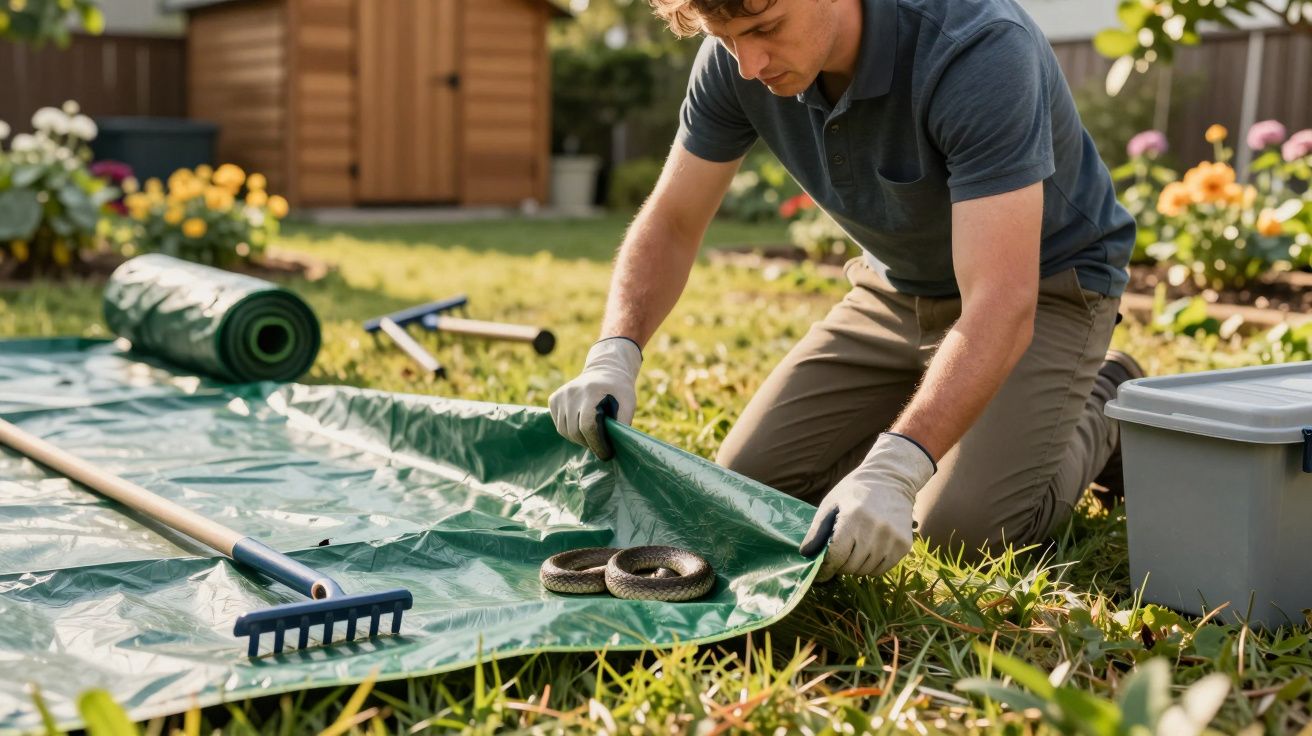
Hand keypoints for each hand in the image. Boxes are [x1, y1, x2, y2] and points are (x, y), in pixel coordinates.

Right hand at [548, 337, 641, 458]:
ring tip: (592, 436)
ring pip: (564, 431)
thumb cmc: (619, 390)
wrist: (604, 370)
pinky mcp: (553, 399)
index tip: (607, 454)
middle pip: (575, 431)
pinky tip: (581, 425)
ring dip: (579, 439)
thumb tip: (617, 445)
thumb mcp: (628, 403)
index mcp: (591, 391)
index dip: (597, 444)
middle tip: (602, 446)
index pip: (588, 426)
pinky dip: (570, 430)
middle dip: (589, 443)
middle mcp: (571, 392)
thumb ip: (623, 422)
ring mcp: (560, 395)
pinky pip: (559, 425)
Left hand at [799, 433, 935, 580]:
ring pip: (866, 571)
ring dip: (856, 566)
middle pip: (850, 567)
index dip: (825, 568)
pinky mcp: (904, 545)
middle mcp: (874, 530)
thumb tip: (806, 555)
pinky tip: (869, 551)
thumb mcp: (831, 503)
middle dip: (840, 565)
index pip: (836, 556)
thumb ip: (817, 530)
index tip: (820, 573)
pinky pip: (882, 569)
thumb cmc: (855, 491)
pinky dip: (872, 566)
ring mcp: (891, 538)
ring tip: (854, 549)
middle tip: (839, 555)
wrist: (891, 479)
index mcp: (852, 518)